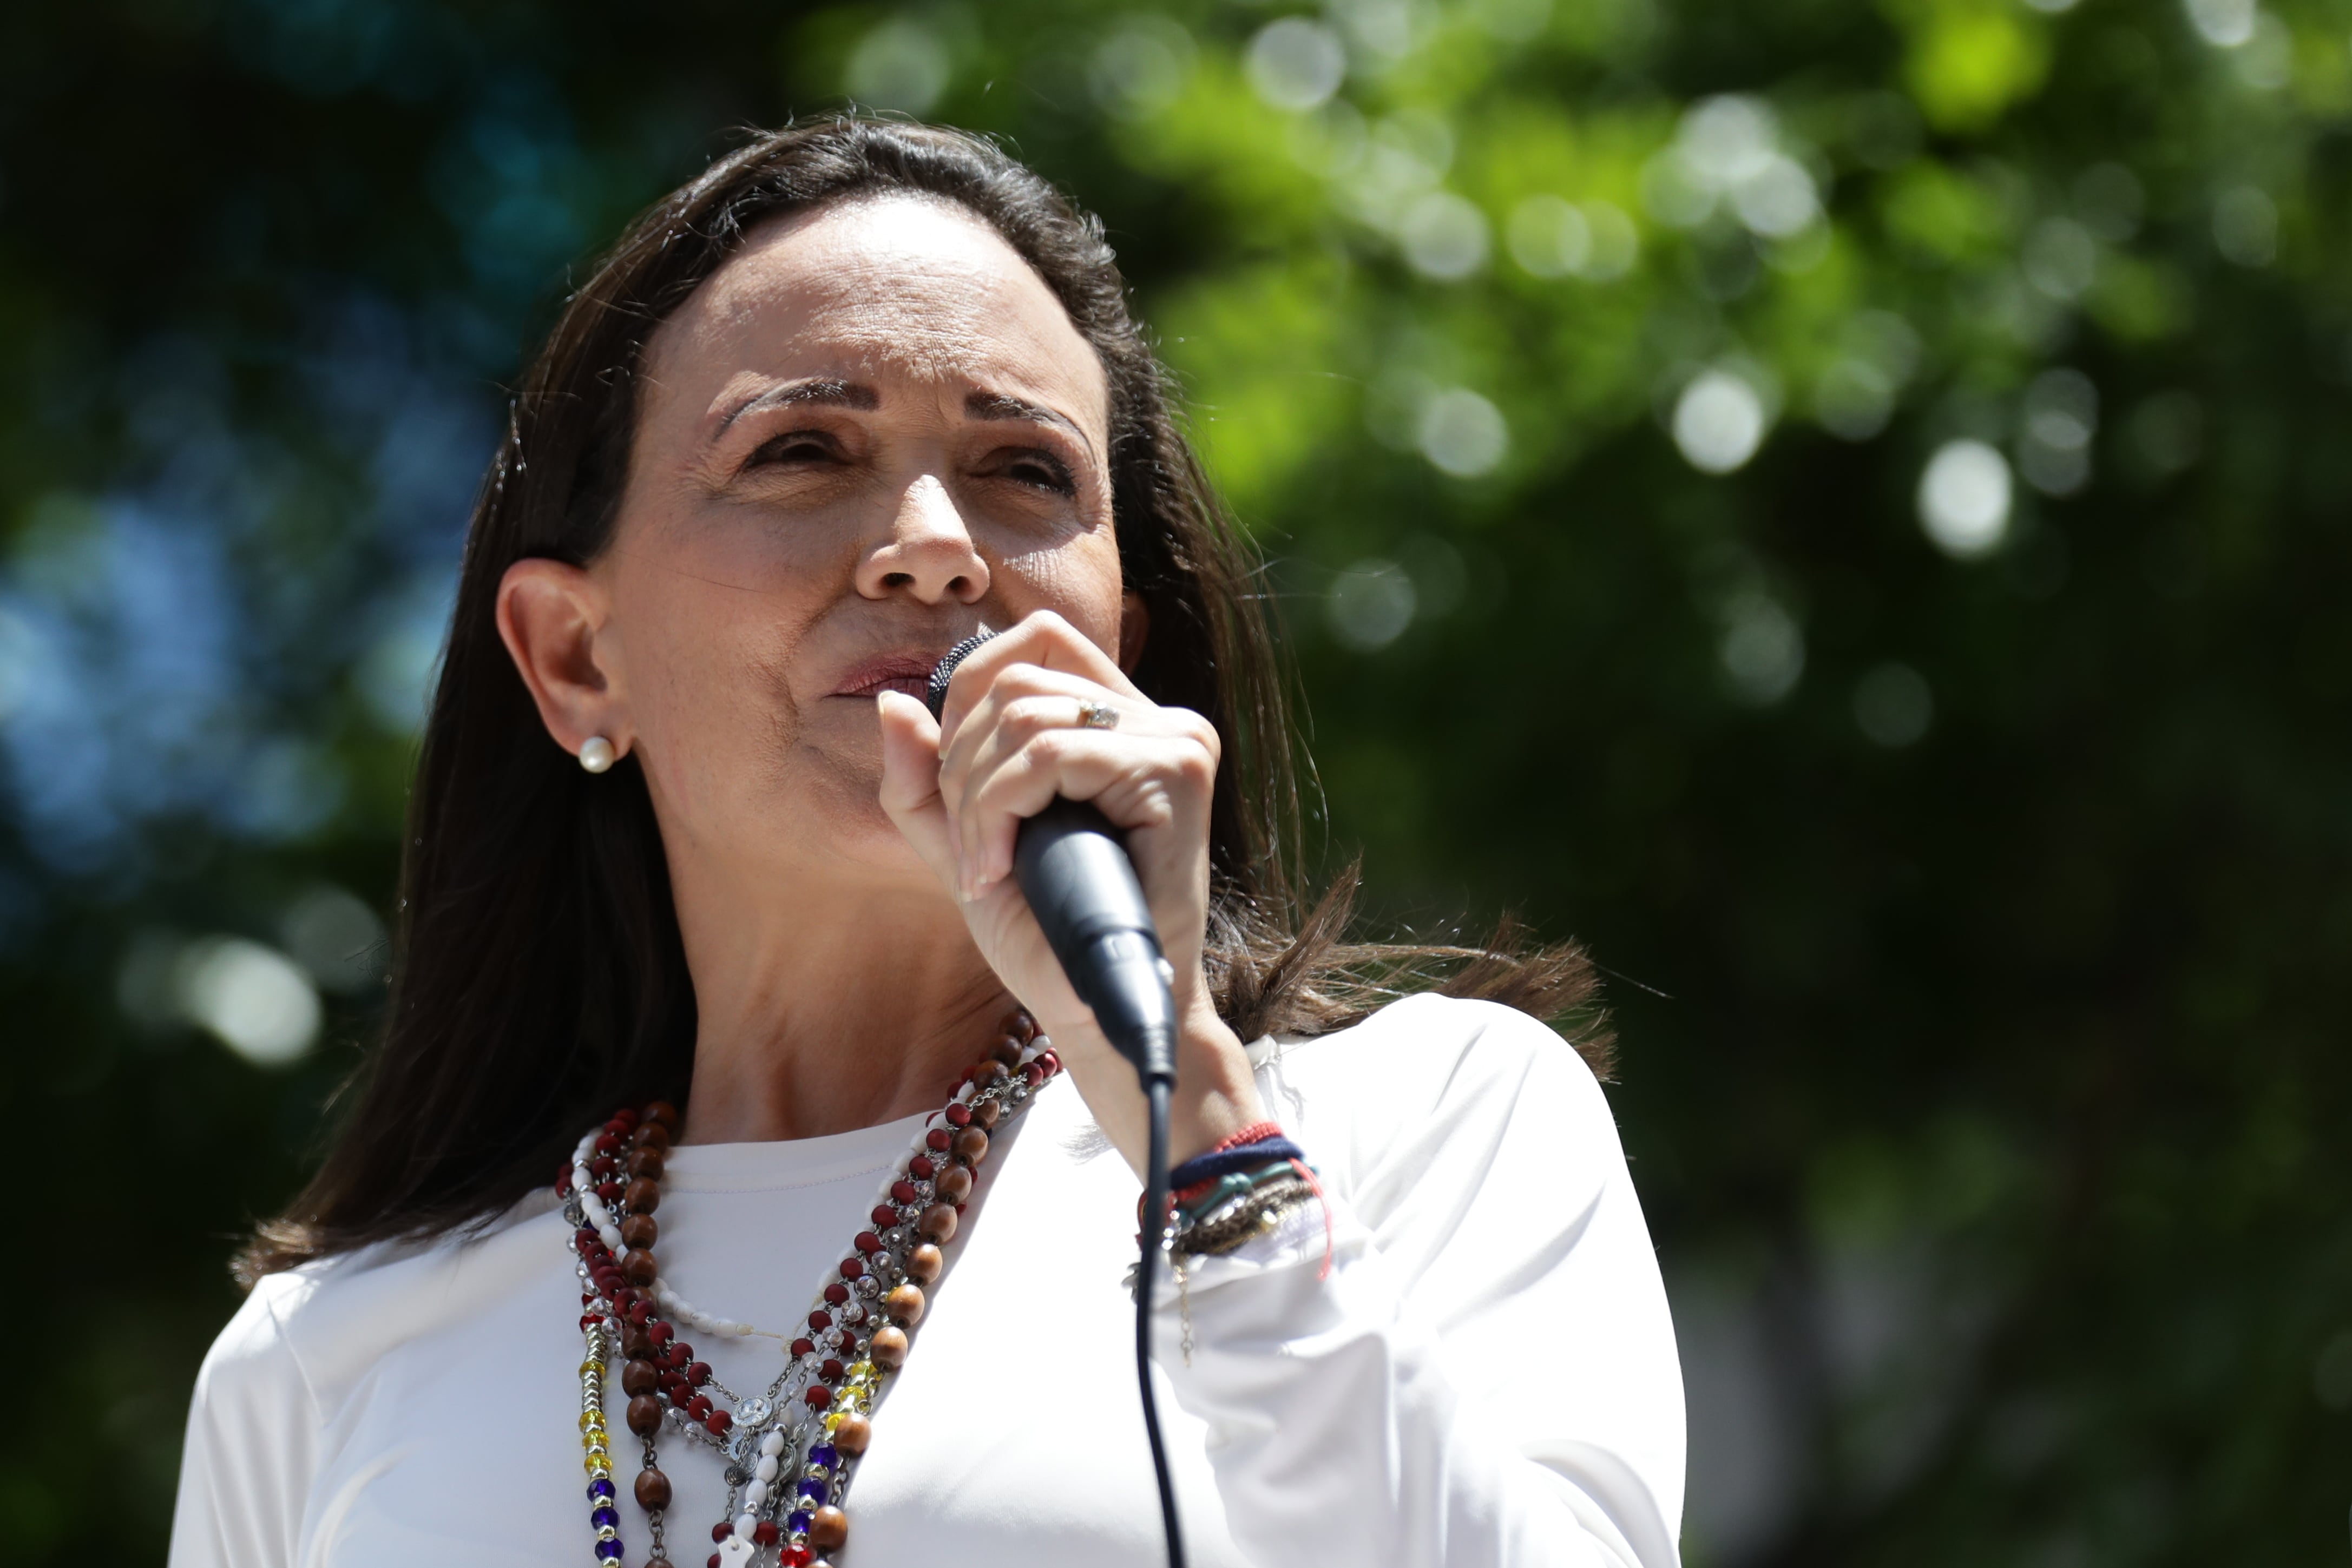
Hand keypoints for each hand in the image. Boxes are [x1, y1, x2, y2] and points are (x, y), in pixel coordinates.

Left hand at [875, 610, 1266, 1173]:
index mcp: (1119, 721)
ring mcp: (1176, 740)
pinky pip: (1053, 754)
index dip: (969, 698)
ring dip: (977, 798)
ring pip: (1026, 715)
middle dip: (961, 764)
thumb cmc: (1044, 936)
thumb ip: (923, 781)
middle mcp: (1157, 718)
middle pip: (1016, 677)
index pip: (1035, 641)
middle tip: (970, 850)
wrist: (1097, 1010)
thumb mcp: (965, 846)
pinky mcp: (1179, 771)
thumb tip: (890, 702)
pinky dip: (1002, 810)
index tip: (960, 791)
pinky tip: (1002, 869)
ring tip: (987, 868)